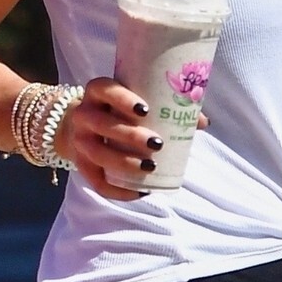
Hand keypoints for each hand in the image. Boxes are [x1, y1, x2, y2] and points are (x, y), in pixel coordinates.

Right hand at [60, 75, 171, 200]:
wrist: (81, 128)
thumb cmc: (117, 111)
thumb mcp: (132, 103)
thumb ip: (165, 106)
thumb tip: (202, 121)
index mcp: (97, 92)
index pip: (105, 90)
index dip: (123, 99)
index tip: (146, 110)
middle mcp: (83, 114)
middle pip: (102, 124)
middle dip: (130, 135)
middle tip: (157, 143)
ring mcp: (80, 141)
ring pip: (98, 153)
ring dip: (125, 162)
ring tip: (151, 167)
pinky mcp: (81, 165)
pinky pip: (97, 182)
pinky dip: (118, 190)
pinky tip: (140, 191)